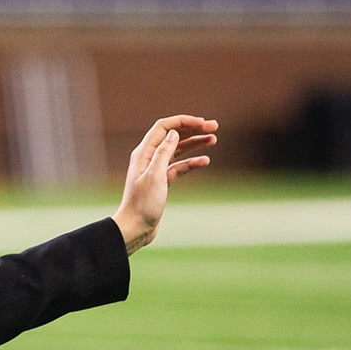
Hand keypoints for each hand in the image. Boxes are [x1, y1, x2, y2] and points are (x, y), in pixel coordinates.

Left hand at [112, 115, 217, 253]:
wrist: (136, 228)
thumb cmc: (143, 204)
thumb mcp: (155, 176)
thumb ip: (164, 153)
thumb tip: (173, 133)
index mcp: (144, 152)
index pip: (164, 127)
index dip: (184, 121)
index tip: (203, 123)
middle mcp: (149, 157)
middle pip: (173, 136)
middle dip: (193, 129)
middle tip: (214, 127)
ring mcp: (156, 169)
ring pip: (178, 150)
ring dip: (195, 143)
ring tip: (213, 139)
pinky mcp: (162, 182)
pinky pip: (179, 167)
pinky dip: (192, 163)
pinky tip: (205, 161)